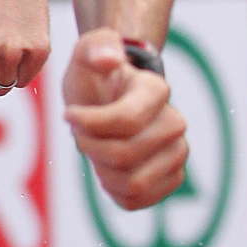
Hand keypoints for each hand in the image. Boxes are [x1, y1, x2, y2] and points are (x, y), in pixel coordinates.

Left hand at [62, 30, 188, 210]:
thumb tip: (110, 58)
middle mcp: (175, 123)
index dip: (87, 123)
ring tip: (96, 150)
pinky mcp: (172, 179)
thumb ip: (95, 46)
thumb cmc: (95, 78)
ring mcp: (177, 154)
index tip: (68, 114)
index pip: (124, 121)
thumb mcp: (86, 53)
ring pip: (132, 183)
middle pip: (125, 155)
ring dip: (102, 170)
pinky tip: (109, 169)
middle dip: (91, 148)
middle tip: (81, 134)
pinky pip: (137, 200)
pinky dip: (114, 189)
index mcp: (157, 90)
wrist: (109, 100)